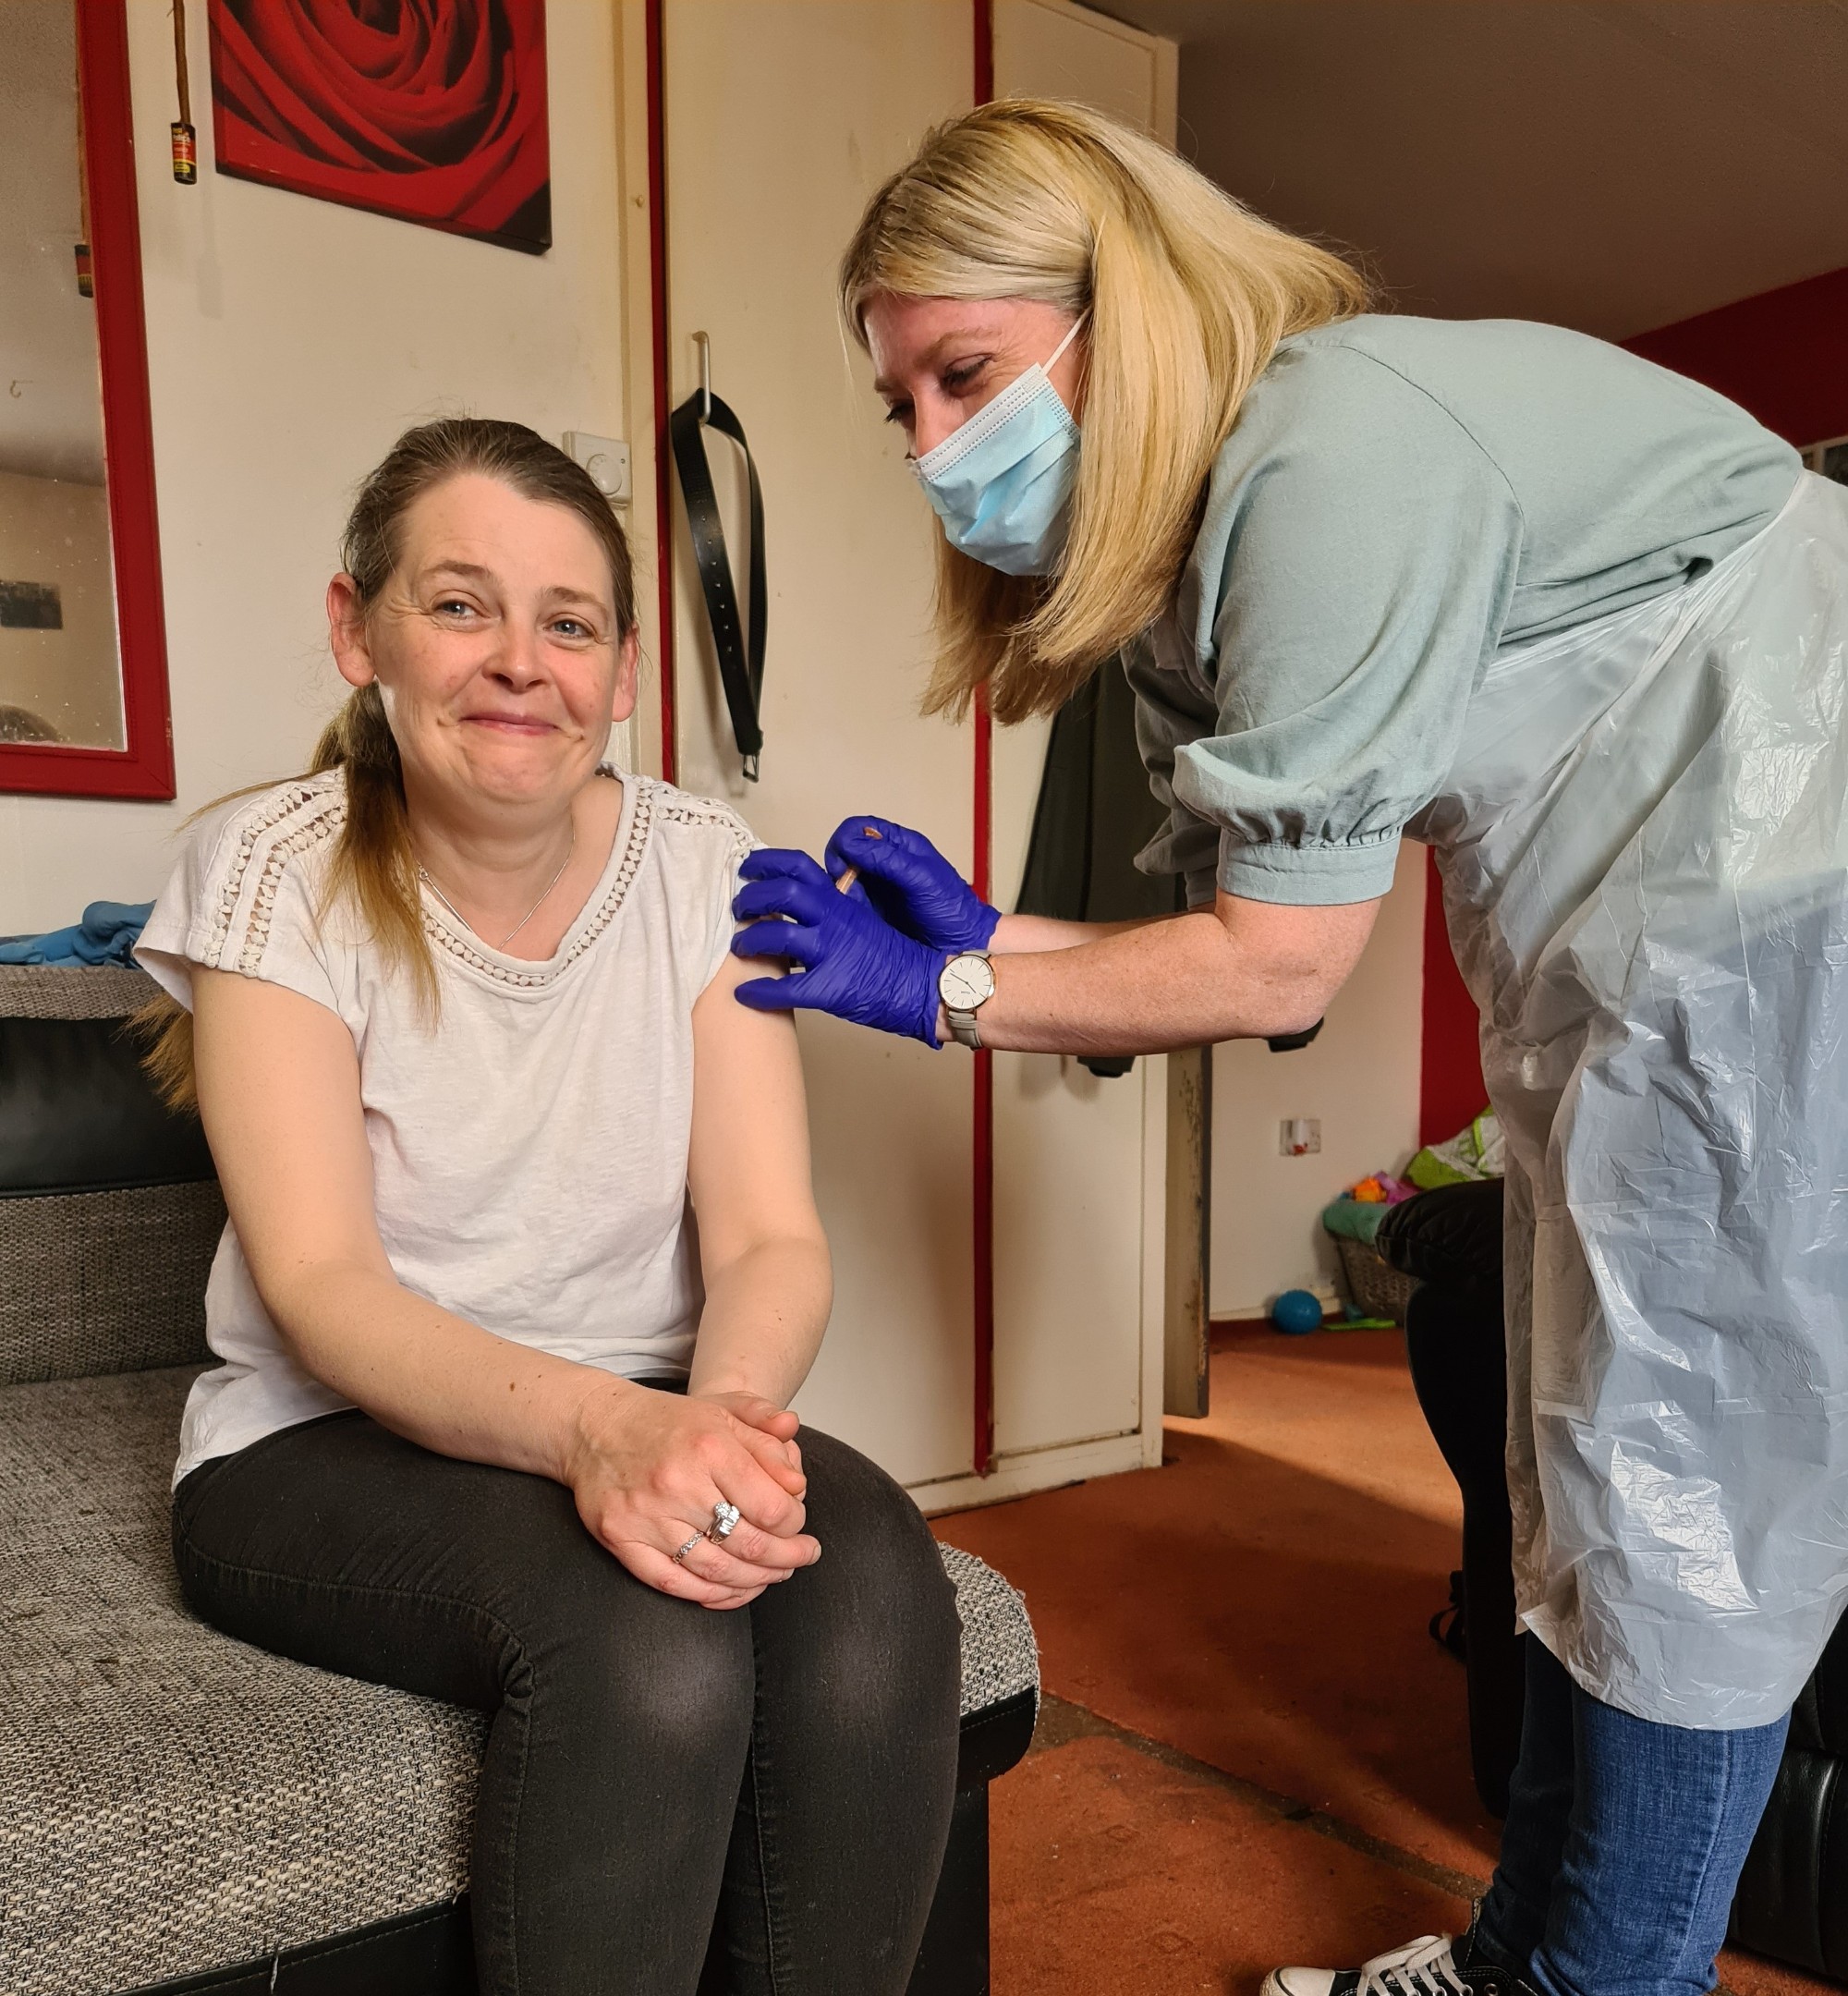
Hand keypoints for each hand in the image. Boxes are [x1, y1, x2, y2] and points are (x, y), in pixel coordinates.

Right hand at [565, 1379, 819, 1609]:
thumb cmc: (668, 1421)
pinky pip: (674, 1583)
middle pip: (748, 1544)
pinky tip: (733, 1591)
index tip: (799, 1524)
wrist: (596, 1426)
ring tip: (774, 1575)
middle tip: (803, 1557)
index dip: (795, 1523)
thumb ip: (767, 1437)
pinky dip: (710, 1596)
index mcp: (709, 1446)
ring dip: (754, 1581)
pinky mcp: (621, 1538)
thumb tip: (797, 1482)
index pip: (772, 1507)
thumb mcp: (724, 1409)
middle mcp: (677, 1482)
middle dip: (786, 1558)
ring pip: (715, 1571)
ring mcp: (646, 1515)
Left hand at [731, 850, 943, 1043]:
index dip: (766, 863)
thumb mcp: (866, 915)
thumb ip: (836, 903)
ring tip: (739, 948)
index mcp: (841, 899)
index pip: (797, 866)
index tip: (747, 868)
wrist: (925, 984)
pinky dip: (759, 992)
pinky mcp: (830, 987)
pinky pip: (785, 988)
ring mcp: (831, 952)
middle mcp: (834, 919)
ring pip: (776, 936)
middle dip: (750, 900)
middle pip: (780, 894)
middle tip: (738, 910)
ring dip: (748, 942)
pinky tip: (744, 994)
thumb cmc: (895, 954)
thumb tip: (806, 895)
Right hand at [824, 816, 998, 952]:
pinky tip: (858, 918)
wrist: (961, 945)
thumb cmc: (952, 909)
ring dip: (840, 890)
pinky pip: (847, 902)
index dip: (844, 842)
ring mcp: (876, 887)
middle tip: (847, 889)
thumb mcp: (922, 879)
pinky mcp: (871, 910)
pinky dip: (845, 908)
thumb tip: (850, 843)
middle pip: (843, 853)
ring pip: (842, 878)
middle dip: (839, 868)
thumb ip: (887, 858)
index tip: (844, 864)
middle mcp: (884, 862)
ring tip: (856, 907)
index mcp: (899, 845)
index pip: (857, 828)